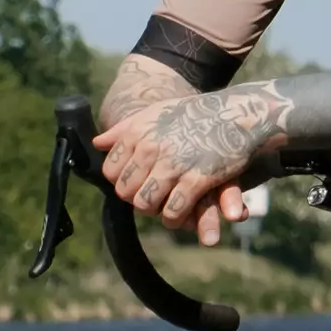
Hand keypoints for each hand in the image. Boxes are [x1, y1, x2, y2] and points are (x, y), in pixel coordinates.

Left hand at [94, 85, 290, 245]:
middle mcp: (151, 148)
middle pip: (126, 191)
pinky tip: (180, 216)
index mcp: (137, 132)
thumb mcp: (155, 113)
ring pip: (146, 203)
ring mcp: (173, 164)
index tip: (135, 184)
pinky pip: (174, 210)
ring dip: (154, 212)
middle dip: (136, 199)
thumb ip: (124, 129)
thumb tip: (97, 143)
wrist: (233, 112)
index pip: (110, 170)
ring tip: (163, 211)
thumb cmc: (192, 113)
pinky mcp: (196, 179)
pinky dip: (175, 218)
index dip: (121, 182)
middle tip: (150, 200)